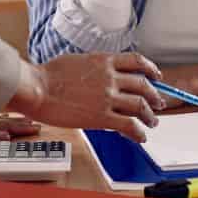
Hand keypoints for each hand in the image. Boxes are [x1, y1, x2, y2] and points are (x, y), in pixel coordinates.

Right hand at [8, 52, 164, 142]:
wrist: (38, 88)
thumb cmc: (49, 75)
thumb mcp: (78, 61)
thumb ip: (95, 67)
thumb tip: (101, 74)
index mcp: (104, 60)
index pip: (136, 61)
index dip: (151, 68)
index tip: (156, 76)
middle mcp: (110, 77)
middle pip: (143, 85)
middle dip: (155, 95)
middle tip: (159, 103)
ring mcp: (107, 97)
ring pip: (140, 105)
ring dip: (150, 116)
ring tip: (152, 122)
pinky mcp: (101, 117)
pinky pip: (129, 125)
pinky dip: (139, 132)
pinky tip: (140, 137)